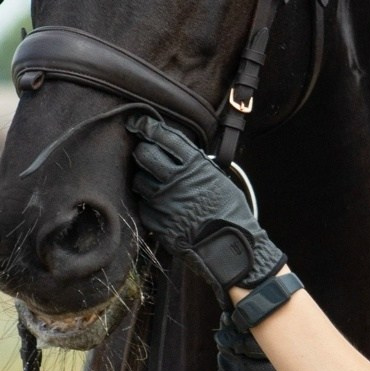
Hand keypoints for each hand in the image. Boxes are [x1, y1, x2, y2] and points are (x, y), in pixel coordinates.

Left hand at [129, 114, 285, 295]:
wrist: (229, 247)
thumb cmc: (231, 212)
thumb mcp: (220, 179)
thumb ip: (198, 164)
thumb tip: (181, 153)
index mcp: (194, 166)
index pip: (164, 137)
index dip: (147, 127)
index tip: (138, 123)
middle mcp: (175, 180)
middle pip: (144, 155)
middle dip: (142, 152)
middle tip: (144, 153)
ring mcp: (163, 202)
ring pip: (139, 181)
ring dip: (143, 179)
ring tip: (153, 183)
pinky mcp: (157, 222)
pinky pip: (143, 206)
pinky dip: (148, 203)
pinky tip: (159, 205)